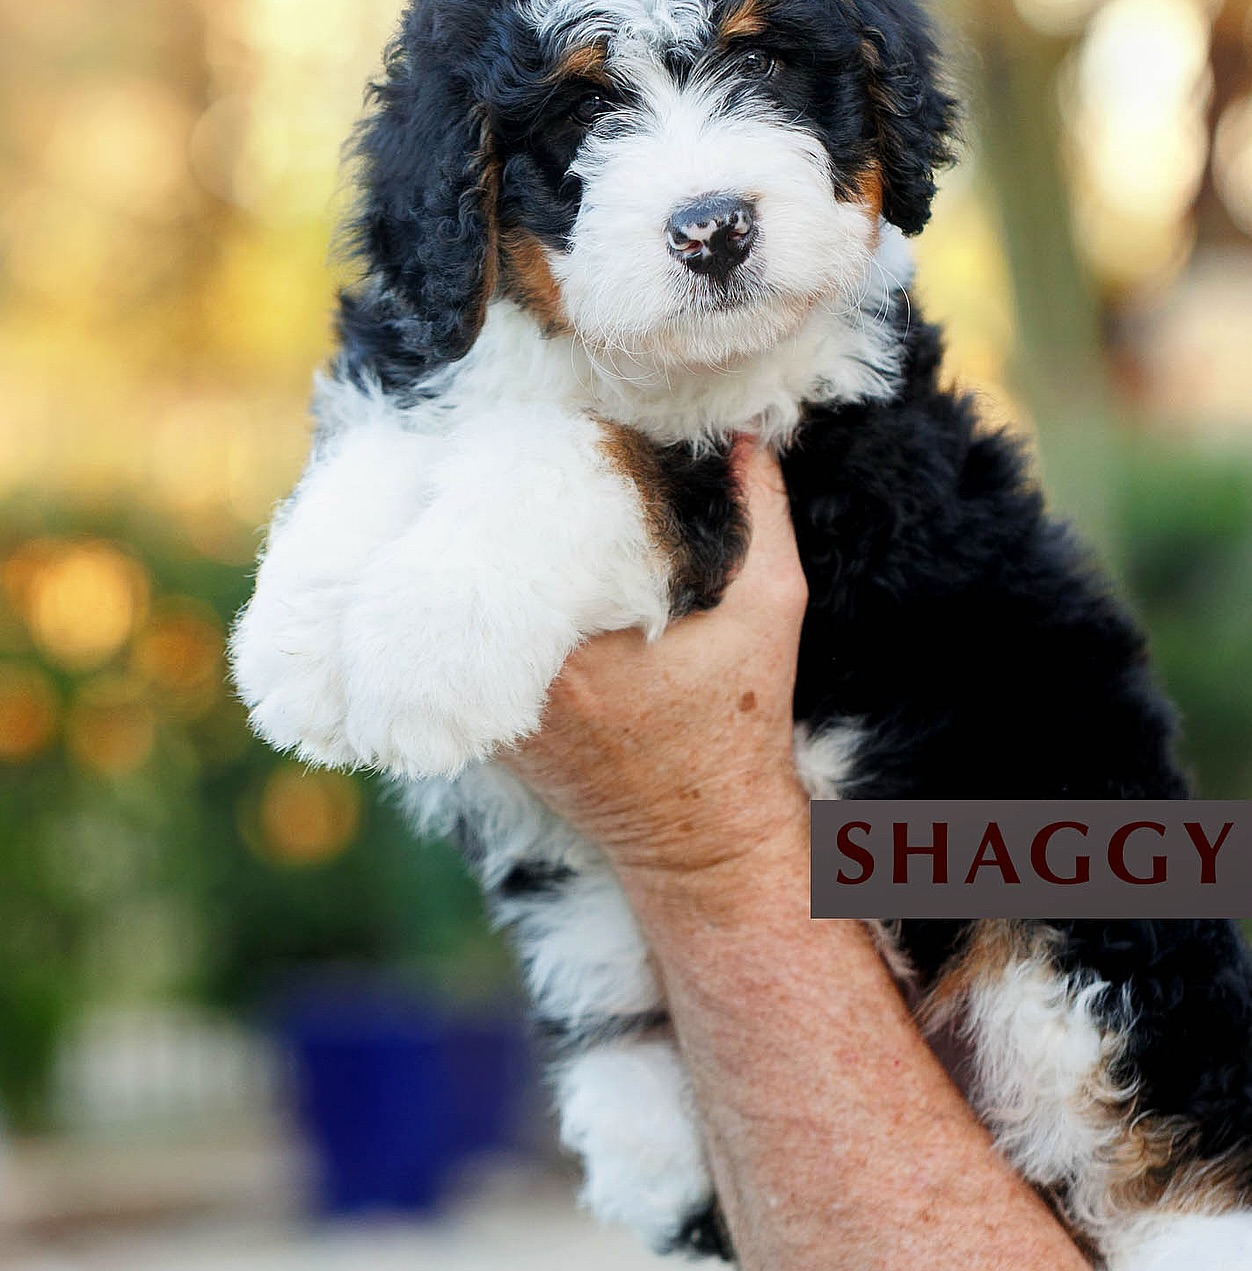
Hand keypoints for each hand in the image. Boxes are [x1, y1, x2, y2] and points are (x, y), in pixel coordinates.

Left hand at [499, 438, 810, 903]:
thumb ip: (761, 516)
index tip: (578, 435)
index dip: (547, 463)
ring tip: (506, 485)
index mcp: (572, 647)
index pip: (529, 523)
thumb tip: (749, 433)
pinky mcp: (485, 721)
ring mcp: (488, 703)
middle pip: (482, 552)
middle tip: (526, 440)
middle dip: (502, 494)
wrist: (703, 837)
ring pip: (463, 597)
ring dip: (480, 544)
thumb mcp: (771, 609)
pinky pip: (461, 641)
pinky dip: (477, 601)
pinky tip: (500, 558)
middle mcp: (514, 675)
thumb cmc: (741, 727)